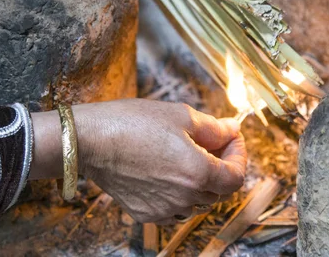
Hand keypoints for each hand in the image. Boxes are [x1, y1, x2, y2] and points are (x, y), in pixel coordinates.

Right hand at [31, 99, 246, 223]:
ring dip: (202, 181)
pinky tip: (167, 172)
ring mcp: (165, 209)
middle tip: (212, 142)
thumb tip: (232, 130)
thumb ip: (213, 127)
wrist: (89, 140)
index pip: (236, 176)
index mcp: (197, 173)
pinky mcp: (146, 214)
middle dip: (222, 165)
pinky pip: (175, 209)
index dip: (238, 155)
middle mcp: (185, 198)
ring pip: (198, 202)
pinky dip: (180, 194)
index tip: (230, 138)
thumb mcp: (179, 115)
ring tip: (188, 155)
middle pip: (220, 190)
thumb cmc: (132, 122)